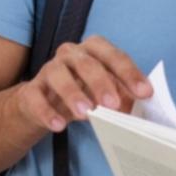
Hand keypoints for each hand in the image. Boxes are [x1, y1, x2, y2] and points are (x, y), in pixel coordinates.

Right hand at [13, 35, 151, 132]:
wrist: (43, 105)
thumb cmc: (83, 93)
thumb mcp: (106, 93)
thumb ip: (124, 96)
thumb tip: (144, 109)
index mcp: (94, 49)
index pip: (114, 56)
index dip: (130, 73)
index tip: (145, 93)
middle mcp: (70, 54)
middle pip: (87, 63)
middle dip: (102, 83)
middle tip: (113, 104)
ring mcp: (48, 70)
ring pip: (59, 75)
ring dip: (73, 94)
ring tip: (86, 113)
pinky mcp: (30, 89)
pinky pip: (36, 97)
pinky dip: (47, 111)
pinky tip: (59, 126)